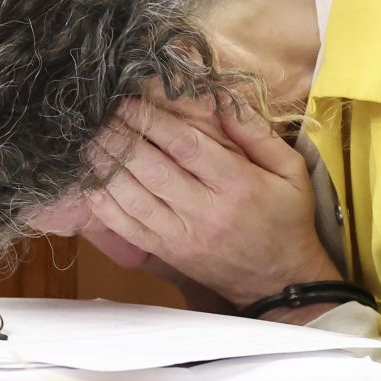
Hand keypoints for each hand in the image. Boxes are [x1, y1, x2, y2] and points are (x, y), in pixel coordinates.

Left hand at [83, 95, 339, 307]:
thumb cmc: (287, 219)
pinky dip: (105, 206)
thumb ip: (258, 135)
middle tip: (100, 115)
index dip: (154, 121)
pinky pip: (129, 228)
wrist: (279, 280)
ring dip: (107, 167)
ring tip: (90, 141)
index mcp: (238, 185)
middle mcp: (206, 211)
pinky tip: (91, 183)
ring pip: (134, 197)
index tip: (131, 101)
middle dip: (122, 138)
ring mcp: (183, 235)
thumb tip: (222, 101)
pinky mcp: (169, 253)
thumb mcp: (291, 171)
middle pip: (153, 169)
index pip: (187, 145)